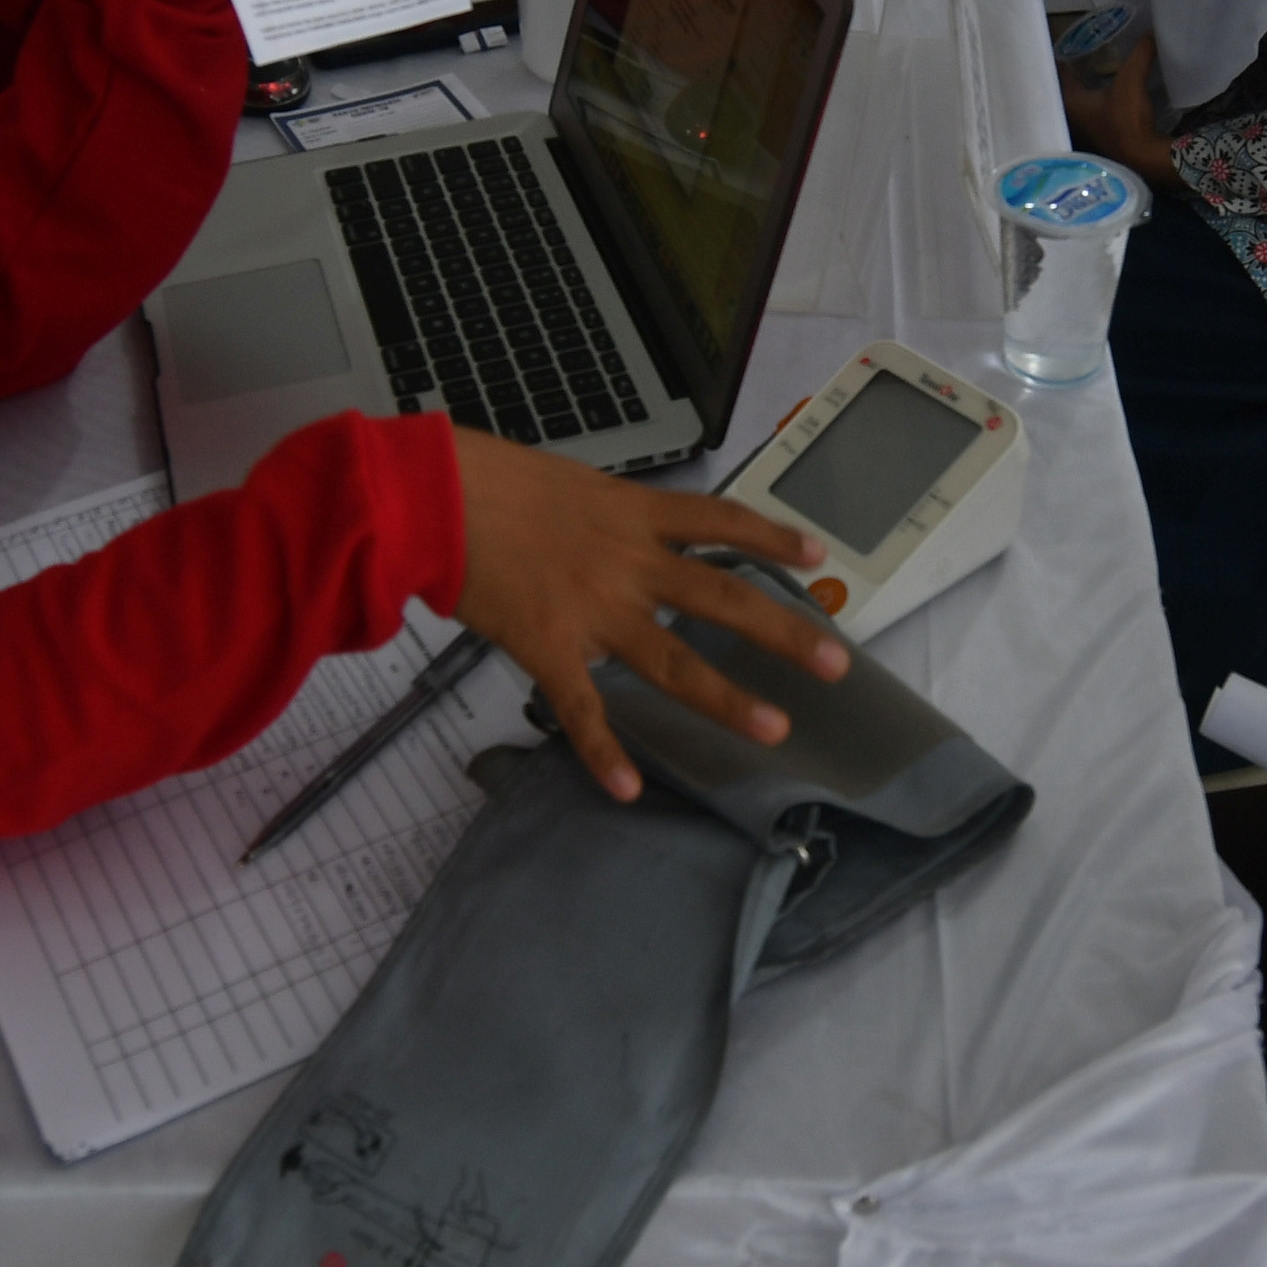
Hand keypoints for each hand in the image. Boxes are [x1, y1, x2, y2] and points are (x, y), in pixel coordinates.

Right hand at [450, 432, 849, 799]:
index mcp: (632, 512)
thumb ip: (602, 514)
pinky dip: (603, 750)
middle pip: (723, 597)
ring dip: (725, 698)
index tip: (817, 553)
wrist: (429, 495)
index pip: (720, 521)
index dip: (771, 537)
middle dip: (783, 631)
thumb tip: (617, 531)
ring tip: (775, 728)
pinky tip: (627, 788)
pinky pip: (583, 707)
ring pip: (673, 659)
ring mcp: (593, 608)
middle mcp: (628, 561)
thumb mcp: (565, 483)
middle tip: (836, 663)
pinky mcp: (549, 644)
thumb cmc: (485, 478)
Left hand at [1060, 40, 1185, 196]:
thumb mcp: (1132, 80)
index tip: (1068, 48)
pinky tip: (1110, 99)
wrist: (1144, 159)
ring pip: (1081, 106)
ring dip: (1087, 93)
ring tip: (1096, 75)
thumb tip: (1150, 33)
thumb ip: (1140, 54)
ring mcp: (1085, 133)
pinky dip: (1098, 106)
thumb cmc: (1128, 120)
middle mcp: (1072, 119)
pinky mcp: (1100, 142)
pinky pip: (1094, 116)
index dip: (1065, 61)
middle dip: (1074, 77)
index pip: (1061, 75)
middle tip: (1083, 58)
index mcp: (1071, 102)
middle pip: (1069, 92)